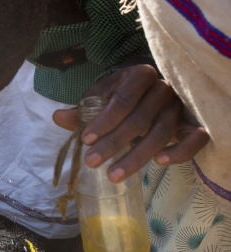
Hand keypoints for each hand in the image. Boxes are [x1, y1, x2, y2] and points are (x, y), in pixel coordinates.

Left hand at [52, 64, 208, 181]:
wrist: (157, 91)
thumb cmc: (126, 95)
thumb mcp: (104, 98)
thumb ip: (84, 110)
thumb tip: (58, 118)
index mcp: (139, 75)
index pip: (122, 99)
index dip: (104, 120)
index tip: (85, 139)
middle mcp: (163, 88)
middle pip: (139, 119)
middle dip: (113, 143)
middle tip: (91, 162)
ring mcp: (180, 107)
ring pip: (161, 133)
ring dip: (136, 156)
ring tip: (113, 175)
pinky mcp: (194, 124)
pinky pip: (194, 139)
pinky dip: (180, 151)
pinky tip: (160, 163)